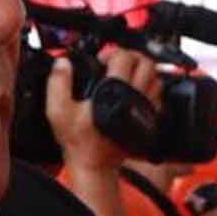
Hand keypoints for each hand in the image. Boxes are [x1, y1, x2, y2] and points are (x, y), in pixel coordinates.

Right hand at [44, 48, 161, 172]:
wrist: (95, 164)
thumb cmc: (79, 141)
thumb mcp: (59, 111)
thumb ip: (58, 83)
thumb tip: (62, 64)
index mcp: (114, 93)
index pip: (124, 58)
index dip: (112, 52)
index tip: (102, 59)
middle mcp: (134, 99)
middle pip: (147, 64)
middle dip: (132, 56)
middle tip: (119, 60)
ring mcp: (144, 110)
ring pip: (156, 79)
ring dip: (143, 71)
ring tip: (128, 73)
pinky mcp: (148, 120)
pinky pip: (158, 97)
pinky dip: (150, 88)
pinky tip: (136, 90)